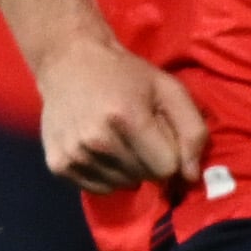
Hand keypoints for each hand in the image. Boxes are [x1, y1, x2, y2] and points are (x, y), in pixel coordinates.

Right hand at [38, 33, 209, 194]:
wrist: (69, 62)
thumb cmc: (126, 74)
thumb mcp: (169, 89)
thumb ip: (192, 131)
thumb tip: (191, 176)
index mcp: (128, 118)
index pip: (166, 168)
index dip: (170, 153)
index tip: (159, 133)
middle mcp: (98, 140)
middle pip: (145, 177)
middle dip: (149, 160)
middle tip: (136, 132)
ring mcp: (74, 154)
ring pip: (122, 185)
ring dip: (128, 169)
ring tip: (117, 138)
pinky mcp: (58, 164)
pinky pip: (98, 188)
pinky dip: (106, 174)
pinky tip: (100, 148)